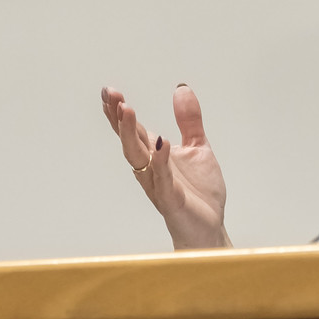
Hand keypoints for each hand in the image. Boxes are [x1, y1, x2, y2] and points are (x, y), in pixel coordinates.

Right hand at [101, 84, 232, 248]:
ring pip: (138, 157)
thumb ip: (189, 121)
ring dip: (130, 134)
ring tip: (127, 110)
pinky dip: (160, 161)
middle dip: (118, 118)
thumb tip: (181, 89)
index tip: (109, 90)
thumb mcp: (198, 147)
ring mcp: (158, 184)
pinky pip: (163, 179)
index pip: (132, 130)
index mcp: (154, 155)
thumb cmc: (199, 194)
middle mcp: (150, 169)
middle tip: (111, 95)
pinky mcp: (171, 199)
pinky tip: (161, 143)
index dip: (120, 111)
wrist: (209, 228)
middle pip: (128, 140)